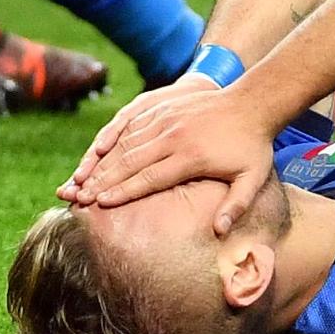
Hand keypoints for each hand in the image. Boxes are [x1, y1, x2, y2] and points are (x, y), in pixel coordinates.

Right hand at [66, 77, 280, 231]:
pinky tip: (98, 149)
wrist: (255, 101)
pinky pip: (133, 122)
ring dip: (102, 160)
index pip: (150, 177)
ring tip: (82, 177)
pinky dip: (113, 137)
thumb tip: (219, 232)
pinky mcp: (165, 107)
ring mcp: (168, 118)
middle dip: (103, 179)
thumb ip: (235, 206)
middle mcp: (175, 135)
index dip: (123, 191)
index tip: (100, 203)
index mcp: (191, 156)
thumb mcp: (252, 178)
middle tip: (79, 196)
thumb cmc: (253, 145)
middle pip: (131, 160)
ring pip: (127, 141)